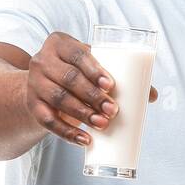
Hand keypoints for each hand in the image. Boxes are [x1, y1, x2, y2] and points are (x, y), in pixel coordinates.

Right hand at [26, 31, 157, 146]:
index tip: (111, 85)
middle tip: (113, 110)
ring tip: (103, 124)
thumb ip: (120, 75)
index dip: (94, 69)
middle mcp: (42, 60)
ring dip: (83, 114)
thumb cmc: (77, 72)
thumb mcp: (91, 66)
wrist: (43, 85)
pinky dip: (67, 133)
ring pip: (59, 99)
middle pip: (69, 78)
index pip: (78, 54)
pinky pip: (48, 121)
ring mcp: (34, 83)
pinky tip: (85, 140)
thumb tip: (153, 95)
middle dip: (93, 96)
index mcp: (60, 44)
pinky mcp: (32, 105)